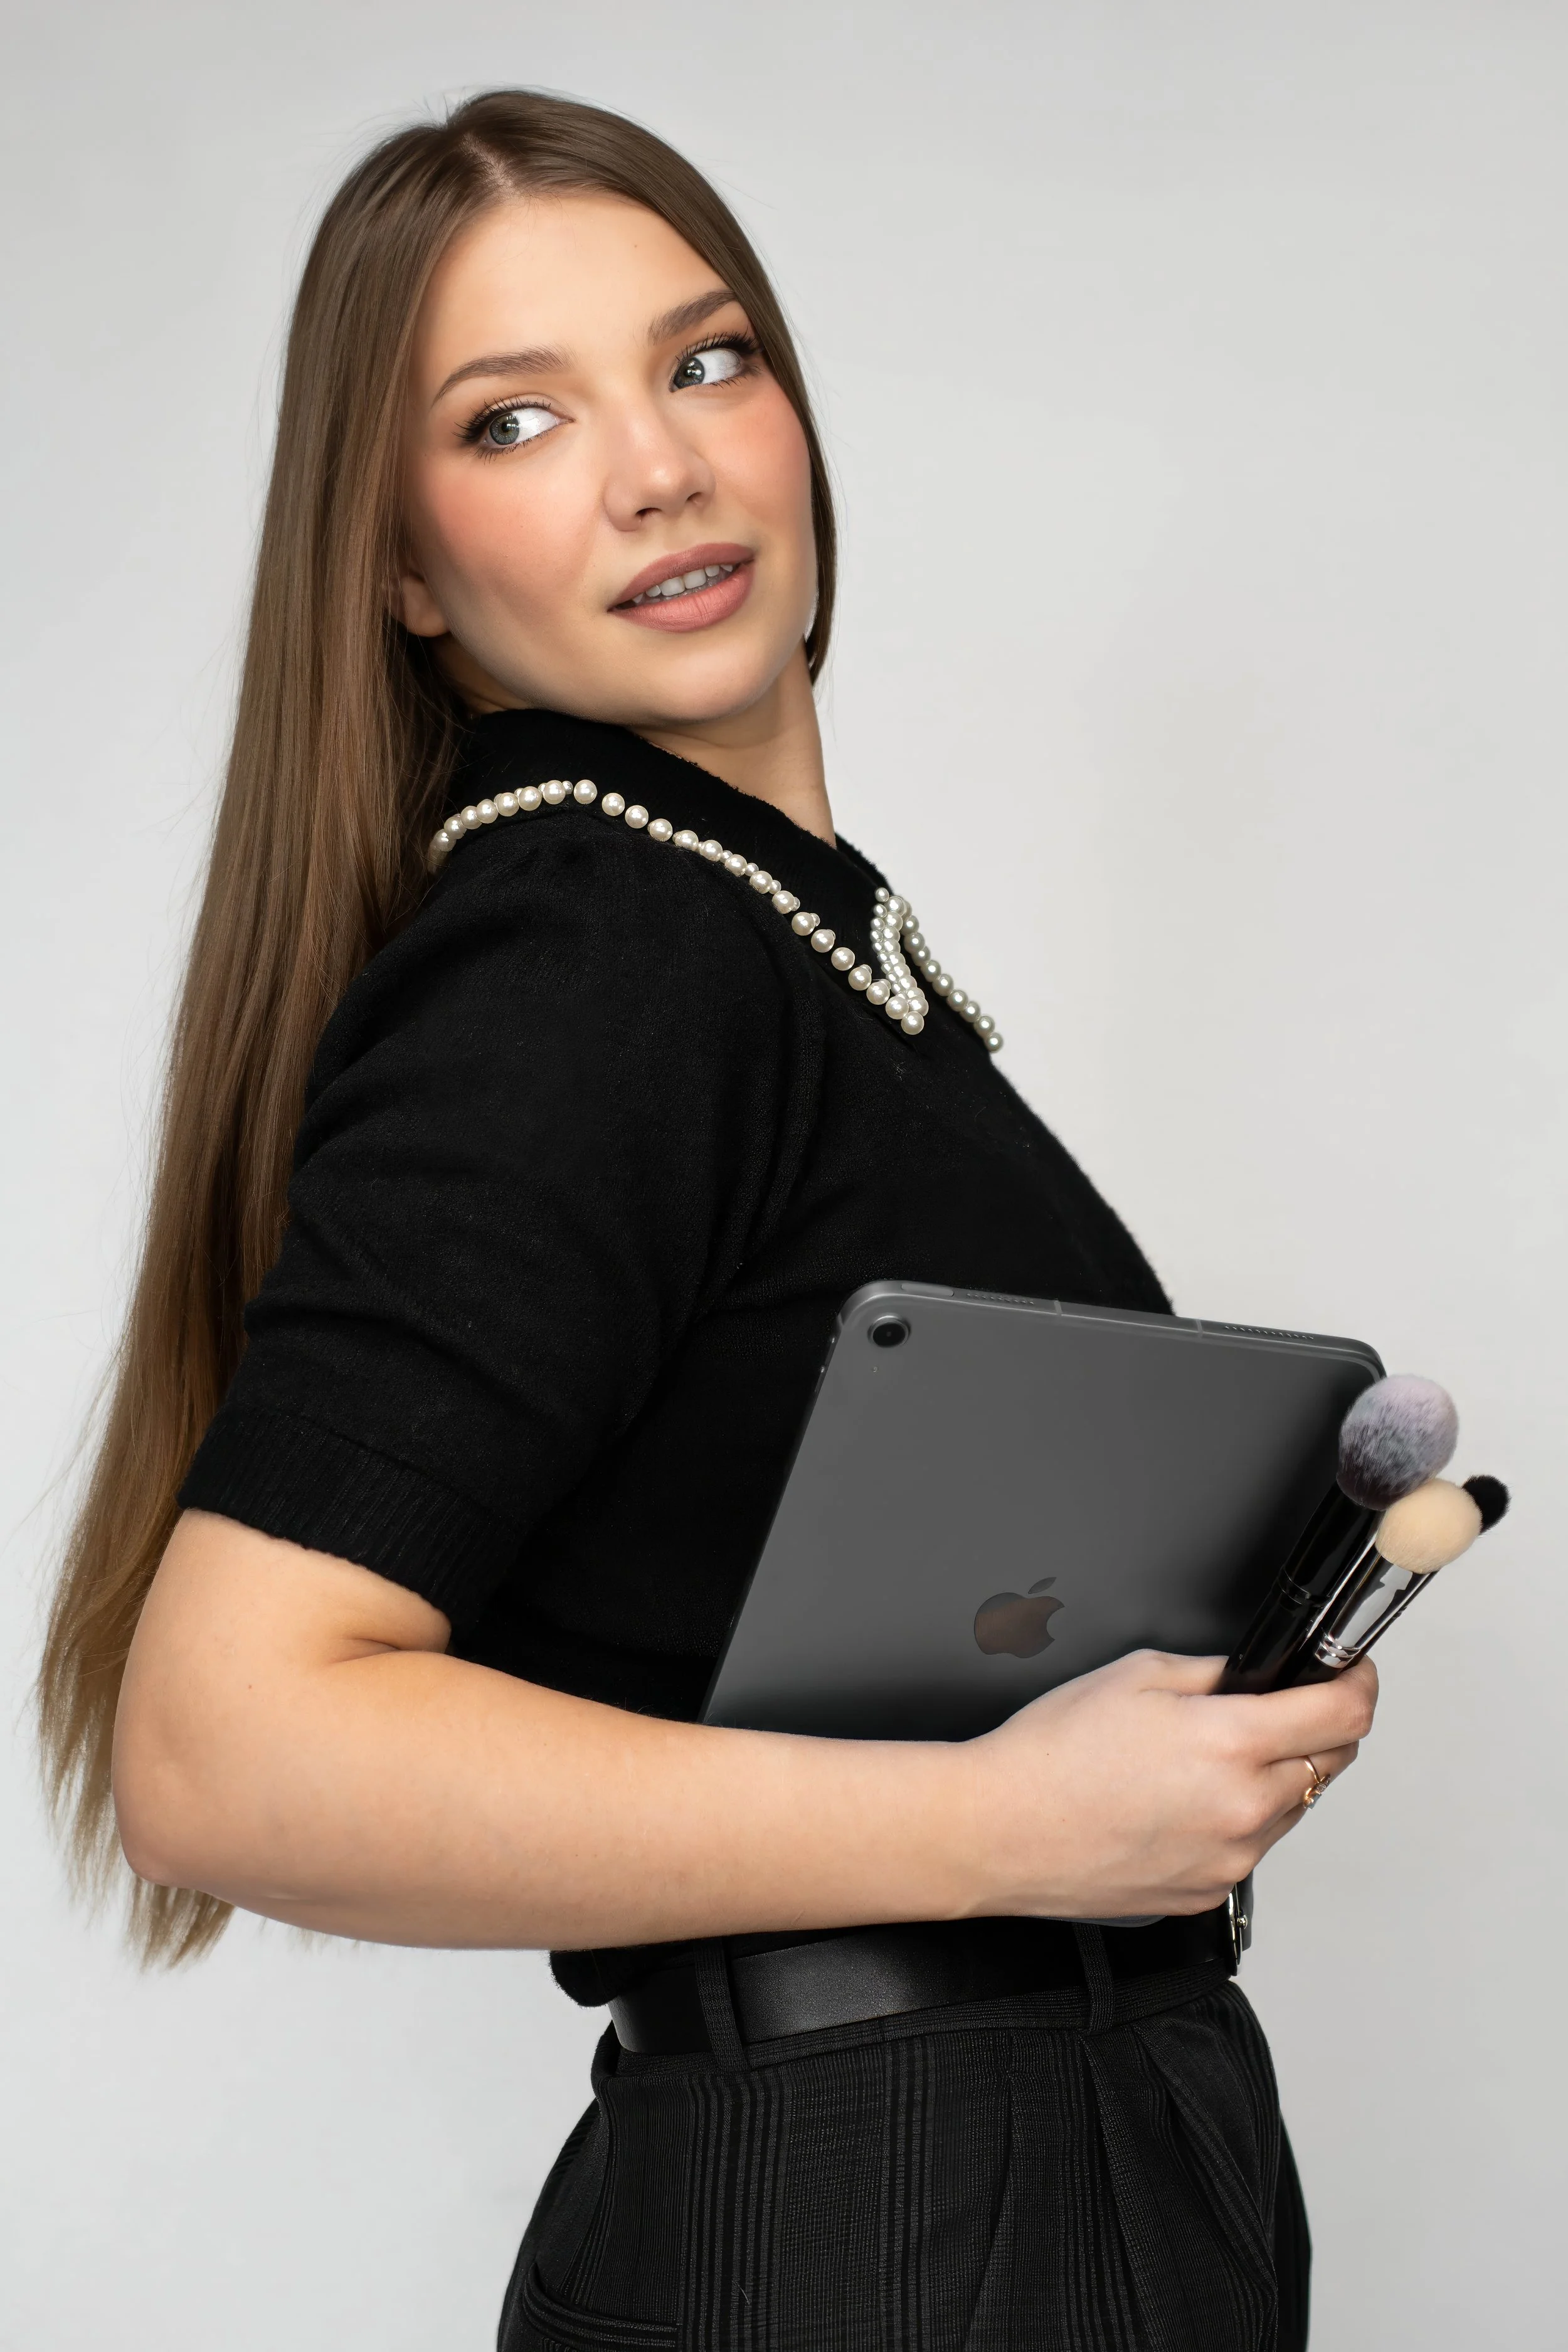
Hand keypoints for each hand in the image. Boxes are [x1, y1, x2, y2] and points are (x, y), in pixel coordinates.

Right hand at [961, 1649, 1377, 1919]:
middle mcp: (1242, 1809)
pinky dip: (1238, 1819)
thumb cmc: (1051, 1755)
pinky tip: (1184, 1800)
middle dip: (1321, 1726)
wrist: (1001, 1830)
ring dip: (1278, 1776)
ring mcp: (1229, 1860)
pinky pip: (1251, 1848)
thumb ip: (1214, 1672)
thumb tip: (1254, 1674)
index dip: (1357, 1682)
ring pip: (1293, 1808)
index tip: (1351, 1672)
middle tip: (1282, 1706)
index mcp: (1229, 1743)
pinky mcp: (1208, 1894)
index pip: (1343, 1713)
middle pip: (1331, 1763)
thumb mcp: (1137, 1674)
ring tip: (1210, 1758)